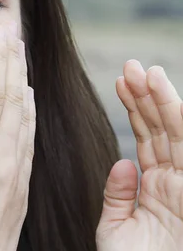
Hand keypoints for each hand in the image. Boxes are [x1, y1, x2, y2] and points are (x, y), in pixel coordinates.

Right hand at [0, 24, 35, 250]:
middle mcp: (1, 163)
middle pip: (13, 100)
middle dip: (12, 62)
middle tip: (11, 32)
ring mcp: (14, 176)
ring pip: (25, 117)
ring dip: (23, 82)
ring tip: (20, 56)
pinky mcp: (18, 189)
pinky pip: (28, 139)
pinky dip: (29, 111)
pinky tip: (27, 102)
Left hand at [96, 60, 182, 249]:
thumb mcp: (116, 227)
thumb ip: (117, 194)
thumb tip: (121, 162)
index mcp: (156, 188)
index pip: (146, 139)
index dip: (134, 109)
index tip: (120, 81)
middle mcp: (175, 182)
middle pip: (162, 130)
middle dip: (147, 96)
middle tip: (132, 65)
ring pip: (177, 134)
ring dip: (163, 100)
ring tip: (147, 71)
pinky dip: (180, 122)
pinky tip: (169, 98)